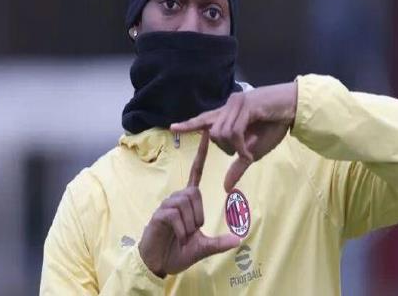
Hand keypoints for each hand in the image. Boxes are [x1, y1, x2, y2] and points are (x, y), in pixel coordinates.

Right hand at [138, 130, 239, 277]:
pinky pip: (175, 216)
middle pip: (194, 193)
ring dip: (189, 224)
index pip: (195, 172)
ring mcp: (166, 206)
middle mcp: (177, 198)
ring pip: (185, 204)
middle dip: (198, 216)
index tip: (206, 133)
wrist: (158, 264)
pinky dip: (181, 230)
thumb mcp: (203, 248)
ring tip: (183, 235)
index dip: (201, 154)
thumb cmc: (178, 251)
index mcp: (188, 200)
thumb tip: (238, 239)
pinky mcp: (159, 215)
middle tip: (191, 232)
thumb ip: (219, 243)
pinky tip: (177, 237)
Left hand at [170, 82, 296, 191]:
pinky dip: (240, 145)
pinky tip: (250, 149)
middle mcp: (228, 106)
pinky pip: (234, 132)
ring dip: (235, 147)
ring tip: (250, 147)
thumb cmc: (274, 126)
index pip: (204, 119)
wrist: (293, 109)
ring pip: (221, 133)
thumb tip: (226, 188)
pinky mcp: (245, 105)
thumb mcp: (253, 152)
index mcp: (228, 114)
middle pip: (213, 134)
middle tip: (244, 150)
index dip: (189, 125)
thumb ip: (237, 166)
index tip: (173, 128)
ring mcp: (236, 104)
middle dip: (226, 148)